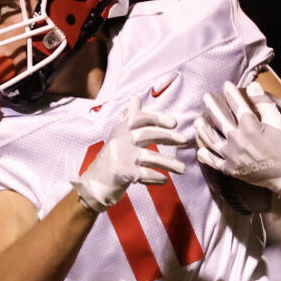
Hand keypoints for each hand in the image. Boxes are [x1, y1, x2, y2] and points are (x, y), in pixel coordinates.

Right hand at [73, 96, 187, 211]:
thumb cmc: (112, 157)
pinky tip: (164, 181)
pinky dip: (156, 177)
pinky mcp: (123, 173)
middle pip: (147, 134)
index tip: (174, 123)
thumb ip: (130, 117)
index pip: (140, 117)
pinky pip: (144, 174)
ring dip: (168, 163)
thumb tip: (135, 97)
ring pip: (150, 157)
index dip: (157, 118)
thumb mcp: (119, 135)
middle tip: (184, 141)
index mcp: (121, 129)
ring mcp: (122, 156)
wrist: (95, 183)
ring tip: (183, 169)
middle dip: (167, 137)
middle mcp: (120, 140)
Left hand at [194, 81, 280, 213]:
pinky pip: (215, 162)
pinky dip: (206, 156)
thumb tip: (252, 85)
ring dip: (204, 129)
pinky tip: (201, 150)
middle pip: (220, 120)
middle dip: (212, 106)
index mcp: (250, 127)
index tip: (226, 85)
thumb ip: (262, 102)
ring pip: (212, 140)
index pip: (237, 105)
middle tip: (206, 97)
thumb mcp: (276, 120)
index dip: (231, 93)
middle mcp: (238, 141)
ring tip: (198, 120)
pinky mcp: (232, 170)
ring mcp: (233, 156)